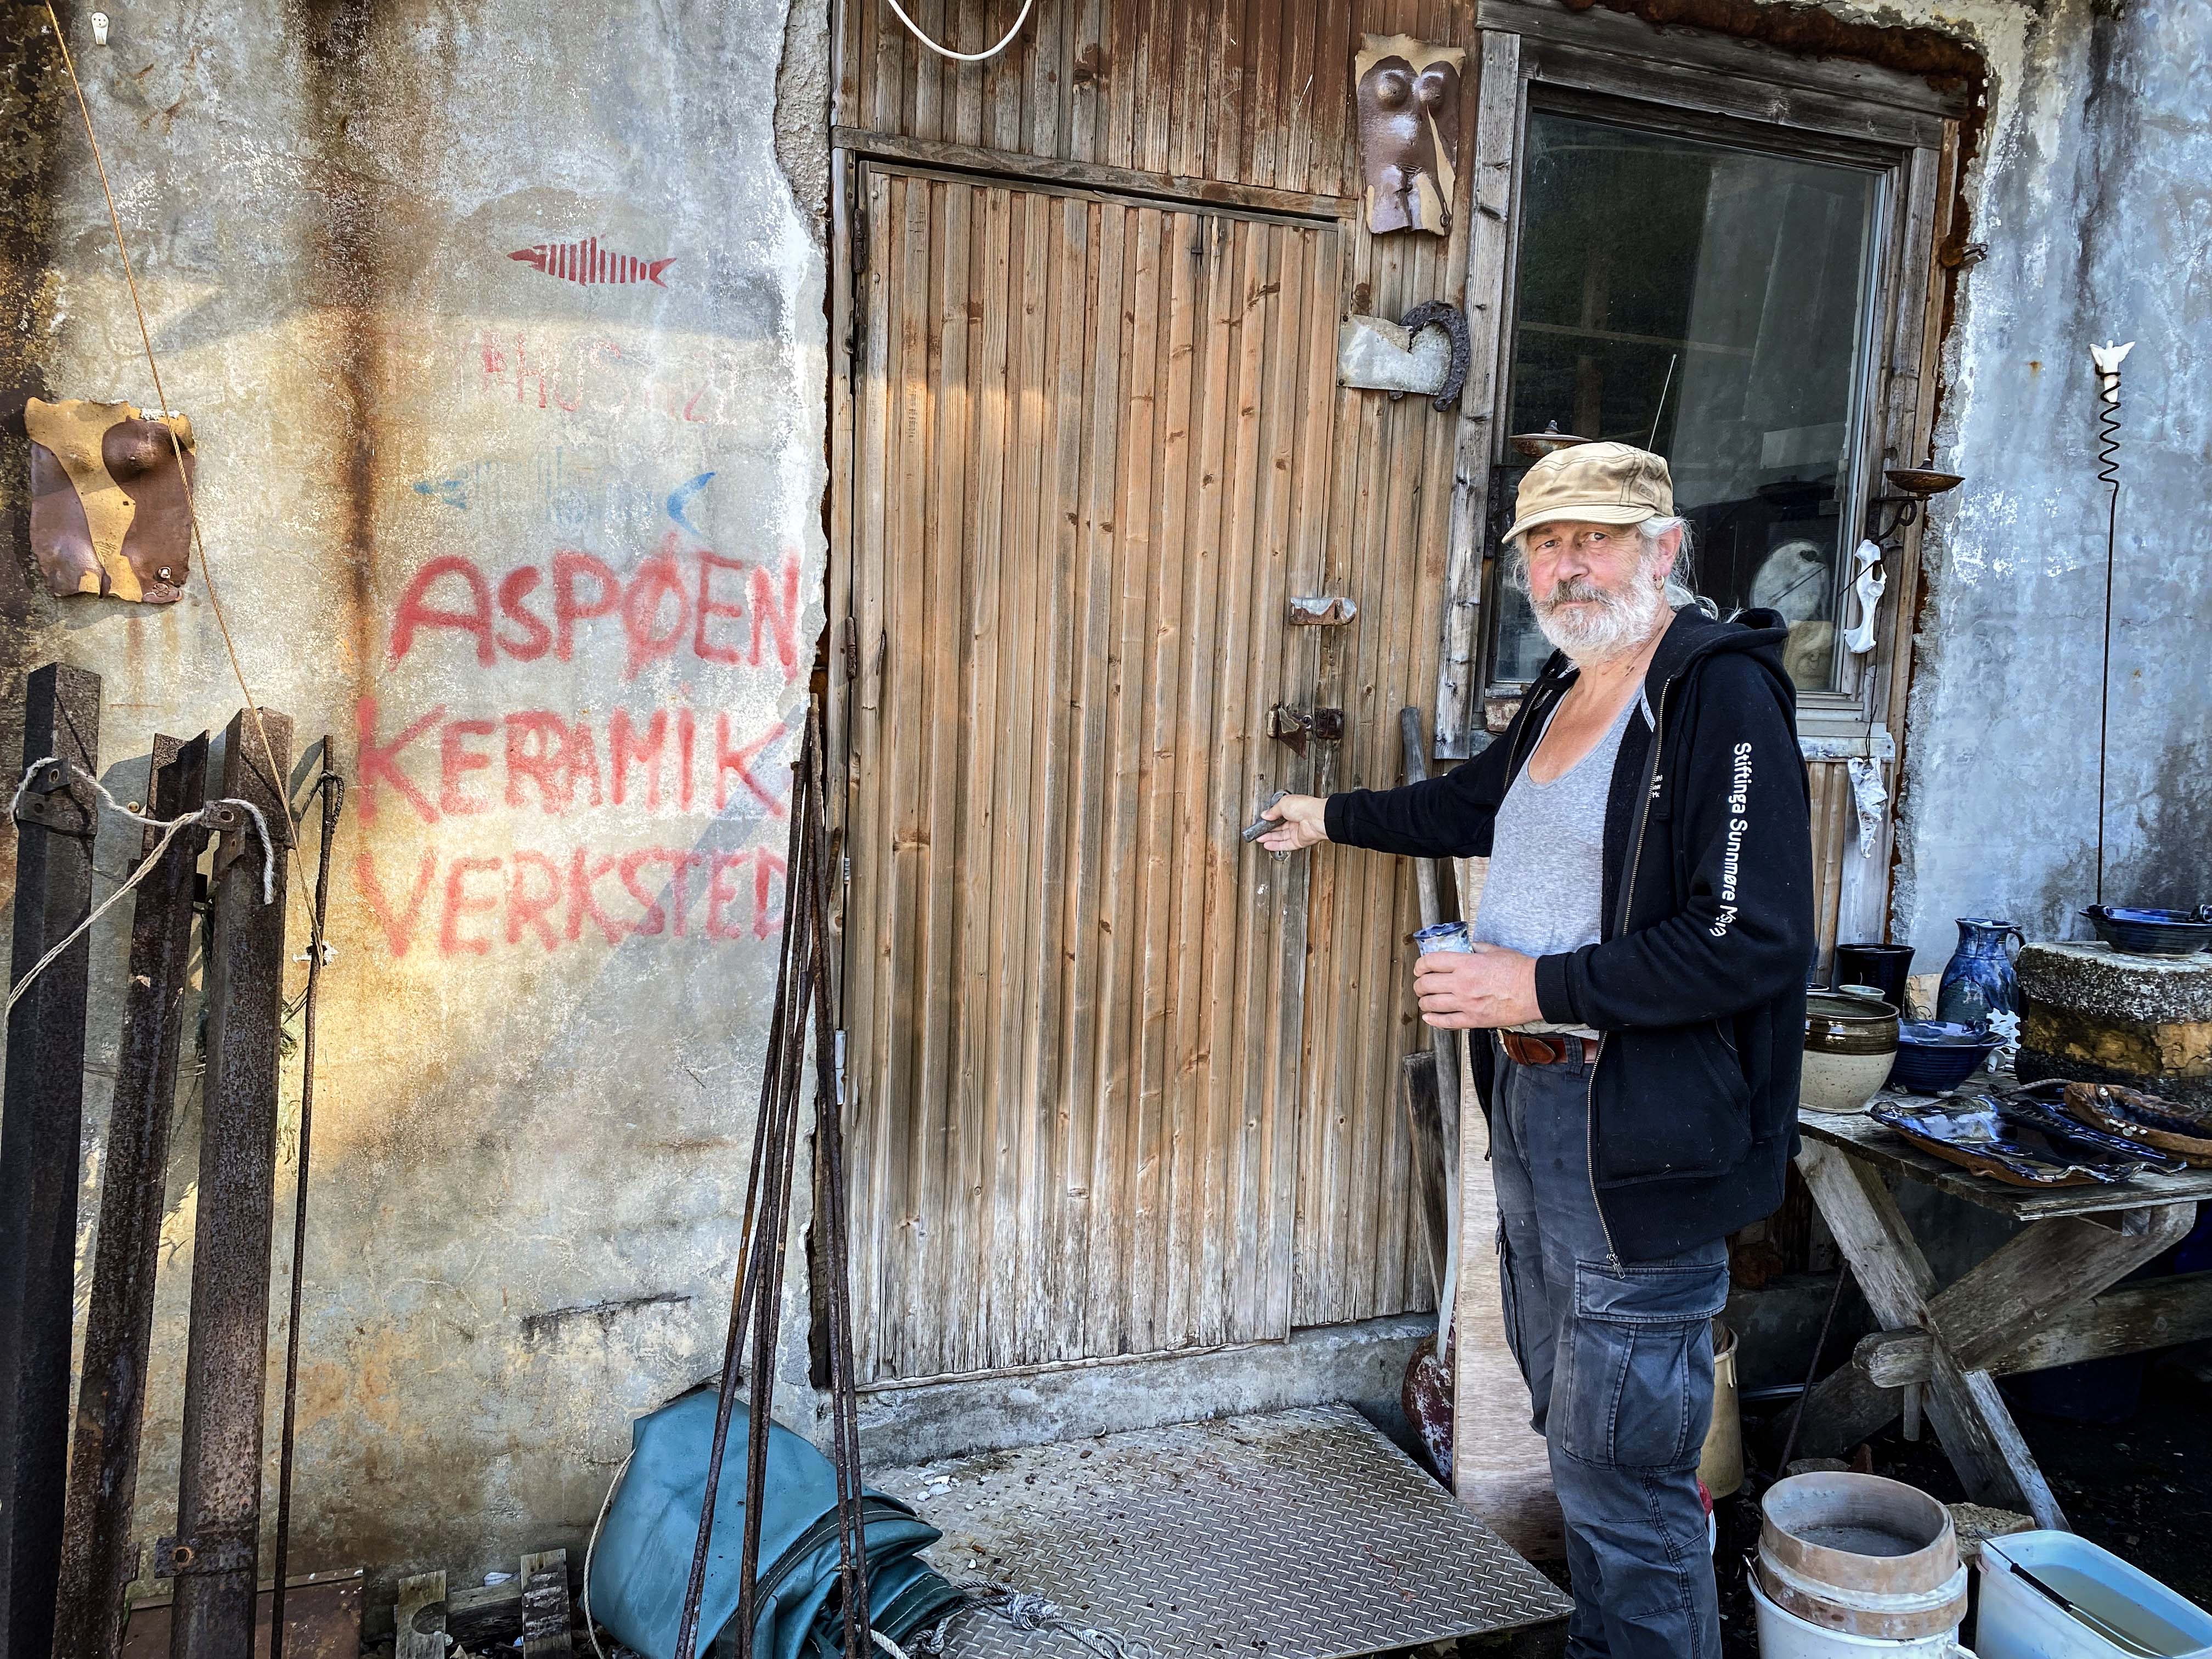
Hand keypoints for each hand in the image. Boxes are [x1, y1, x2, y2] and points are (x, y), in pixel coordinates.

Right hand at [1257, 794, 1327, 852]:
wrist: (1316, 818)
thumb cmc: (1305, 807)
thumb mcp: (1283, 804)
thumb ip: (1272, 811)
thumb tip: (1265, 814)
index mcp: (1293, 809)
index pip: (1278, 815)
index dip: (1269, 819)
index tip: (1261, 822)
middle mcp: (1296, 820)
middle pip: (1279, 828)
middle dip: (1267, 830)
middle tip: (1258, 832)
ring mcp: (1298, 831)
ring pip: (1281, 837)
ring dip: (1270, 839)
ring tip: (1260, 839)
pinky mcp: (1299, 841)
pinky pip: (1286, 845)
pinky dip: (1276, 846)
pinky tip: (1268, 845)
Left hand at [1414, 943, 1541, 1028]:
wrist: (1536, 991)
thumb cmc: (1520, 970)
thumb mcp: (1495, 950)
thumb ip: (1476, 948)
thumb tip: (1467, 947)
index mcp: (1466, 964)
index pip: (1431, 962)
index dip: (1420, 965)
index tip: (1420, 967)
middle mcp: (1462, 983)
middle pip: (1427, 984)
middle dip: (1419, 984)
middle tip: (1421, 984)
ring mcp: (1466, 1003)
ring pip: (1432, 1004)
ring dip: (1424, 1001)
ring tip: (1424, 1000)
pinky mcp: (1474, 1020)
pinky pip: (1446, 1022)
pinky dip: (1433, 1020)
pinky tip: (1429, 1017)